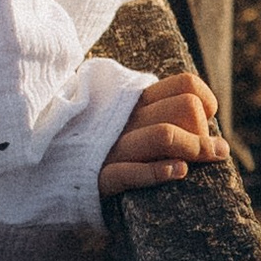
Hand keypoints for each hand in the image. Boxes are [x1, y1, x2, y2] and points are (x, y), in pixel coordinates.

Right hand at [98, 67, 227, 195]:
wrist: (44, 164)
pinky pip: (130, 171)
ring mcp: (112, 145)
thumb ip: (158, 115)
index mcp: (133, 99)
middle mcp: (126, 117)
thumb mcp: (123, 118)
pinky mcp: (99, 175)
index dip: (205, 101)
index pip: (185, 85)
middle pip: (184, 109)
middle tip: (205, 152)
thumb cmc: (96, 143)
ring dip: (193, 151)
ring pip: (165, 135)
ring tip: (200, 164)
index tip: (205, 120)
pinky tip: (177, 173)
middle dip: (202, 133)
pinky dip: (158, 171)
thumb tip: (216, 138)